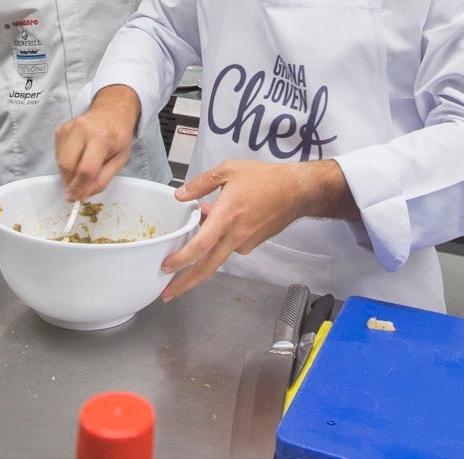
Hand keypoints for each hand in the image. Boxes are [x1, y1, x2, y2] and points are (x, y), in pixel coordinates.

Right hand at [55, 87, 139, 200]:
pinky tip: (77, 158)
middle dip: (70, 182)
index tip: (77, 198)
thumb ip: (102, 180)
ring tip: (81, 170)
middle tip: (76, 189)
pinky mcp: (60, 129)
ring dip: (67, 173)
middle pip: (67, 165)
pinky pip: (57, 153)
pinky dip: (65, 162)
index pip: (86, 169)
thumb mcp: (119, 160)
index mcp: (101, 137)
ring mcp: (69, 127)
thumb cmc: (119, 136)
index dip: (80, 188)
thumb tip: (83, 195)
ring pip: (60, 160)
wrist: (112, 111)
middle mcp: (82, 130)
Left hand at [159, 159, 344, 301]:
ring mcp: (245, 243)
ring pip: (217, 255)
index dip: (182, 259)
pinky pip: (229, 246)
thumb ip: (201, 183)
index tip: (166, 267)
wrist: (296, 191)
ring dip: (202, 252)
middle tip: (167, 293)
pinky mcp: (252, 245)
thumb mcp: (229, 170)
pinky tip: (220, 223)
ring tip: (198, 226)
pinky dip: (219, 241)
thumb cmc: (264, 178)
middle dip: (185, 283)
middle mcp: (235, 235)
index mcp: (227, 216)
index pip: (201, 244)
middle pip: (207, 267)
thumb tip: (181, 195)